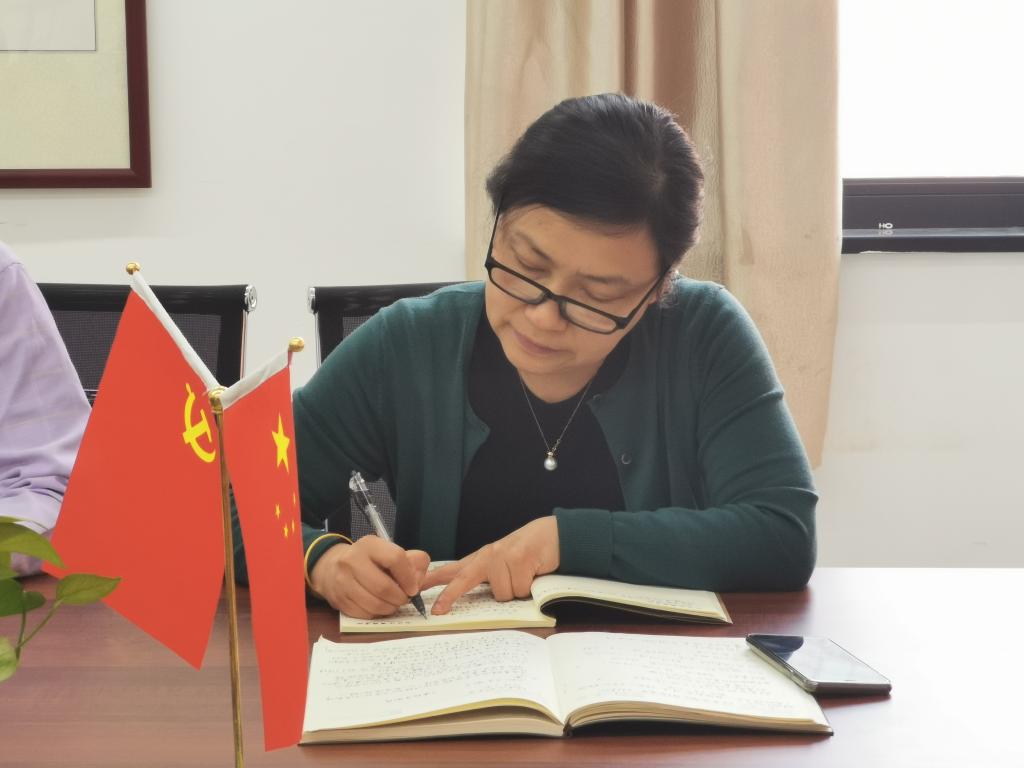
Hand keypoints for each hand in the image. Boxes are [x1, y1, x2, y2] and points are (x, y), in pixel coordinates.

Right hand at [309, 535, 429, 616]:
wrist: (331, 567)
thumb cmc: (368, 560)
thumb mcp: (389, 552)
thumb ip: (412, 561)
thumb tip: (420, 580)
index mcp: (369, 545)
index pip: (395, 559)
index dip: (409, 577)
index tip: (413, 588)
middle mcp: (352, 560)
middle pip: (384, 587)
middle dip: (399, 598)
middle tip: (404, 599)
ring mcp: (342, 581)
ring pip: (374, 604)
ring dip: (390, 608)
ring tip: (393, 604)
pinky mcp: (338, 600)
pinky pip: (364, 614)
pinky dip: (376, 614)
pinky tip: (379, 607)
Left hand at [421, 517, 559, 614]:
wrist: (553, 535)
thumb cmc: (527, 554)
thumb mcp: (502, 565)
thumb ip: (486, 578)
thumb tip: (472, 598)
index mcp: (481, 559)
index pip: (452, 570)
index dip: (433, 581)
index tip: (417, 592)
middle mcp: (488, 556)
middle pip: (463, 579)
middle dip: (450, 595)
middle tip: (438, 611)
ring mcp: (503, 556)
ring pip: (501, 593)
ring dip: (516, 591)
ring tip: (525, 577)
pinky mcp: (519, 558)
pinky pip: (519, 589)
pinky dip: (529, 587)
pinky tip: (533, 573)